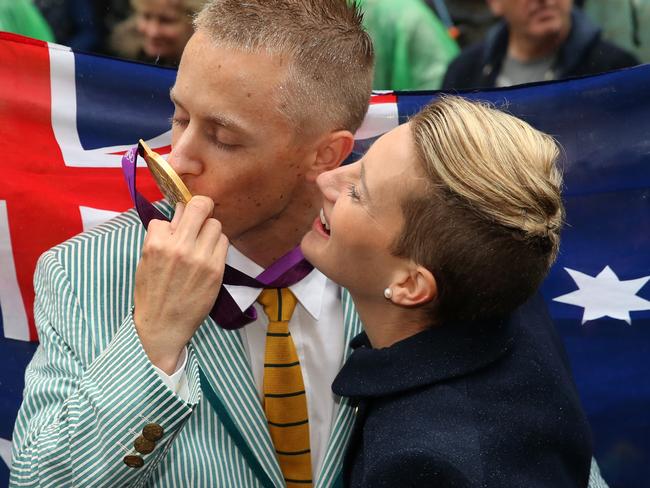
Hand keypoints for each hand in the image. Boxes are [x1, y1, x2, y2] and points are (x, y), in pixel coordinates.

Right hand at [134, 196, 228, 373]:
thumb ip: (162, 236)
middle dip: (200, 206)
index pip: (171, 212)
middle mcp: (180, 247)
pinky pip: (223, 242)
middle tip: (199, 214)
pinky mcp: (216, 270)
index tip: (177, 226)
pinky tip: (208, 255)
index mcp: (156, 243)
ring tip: (201, 243)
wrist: (162, 326)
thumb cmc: (152, 294)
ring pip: (215, 224)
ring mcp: (200, 258)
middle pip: (200, 206)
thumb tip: (179, 212)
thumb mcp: (146, 261)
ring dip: (209, 230)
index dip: (175, 218)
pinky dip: (217, 244)